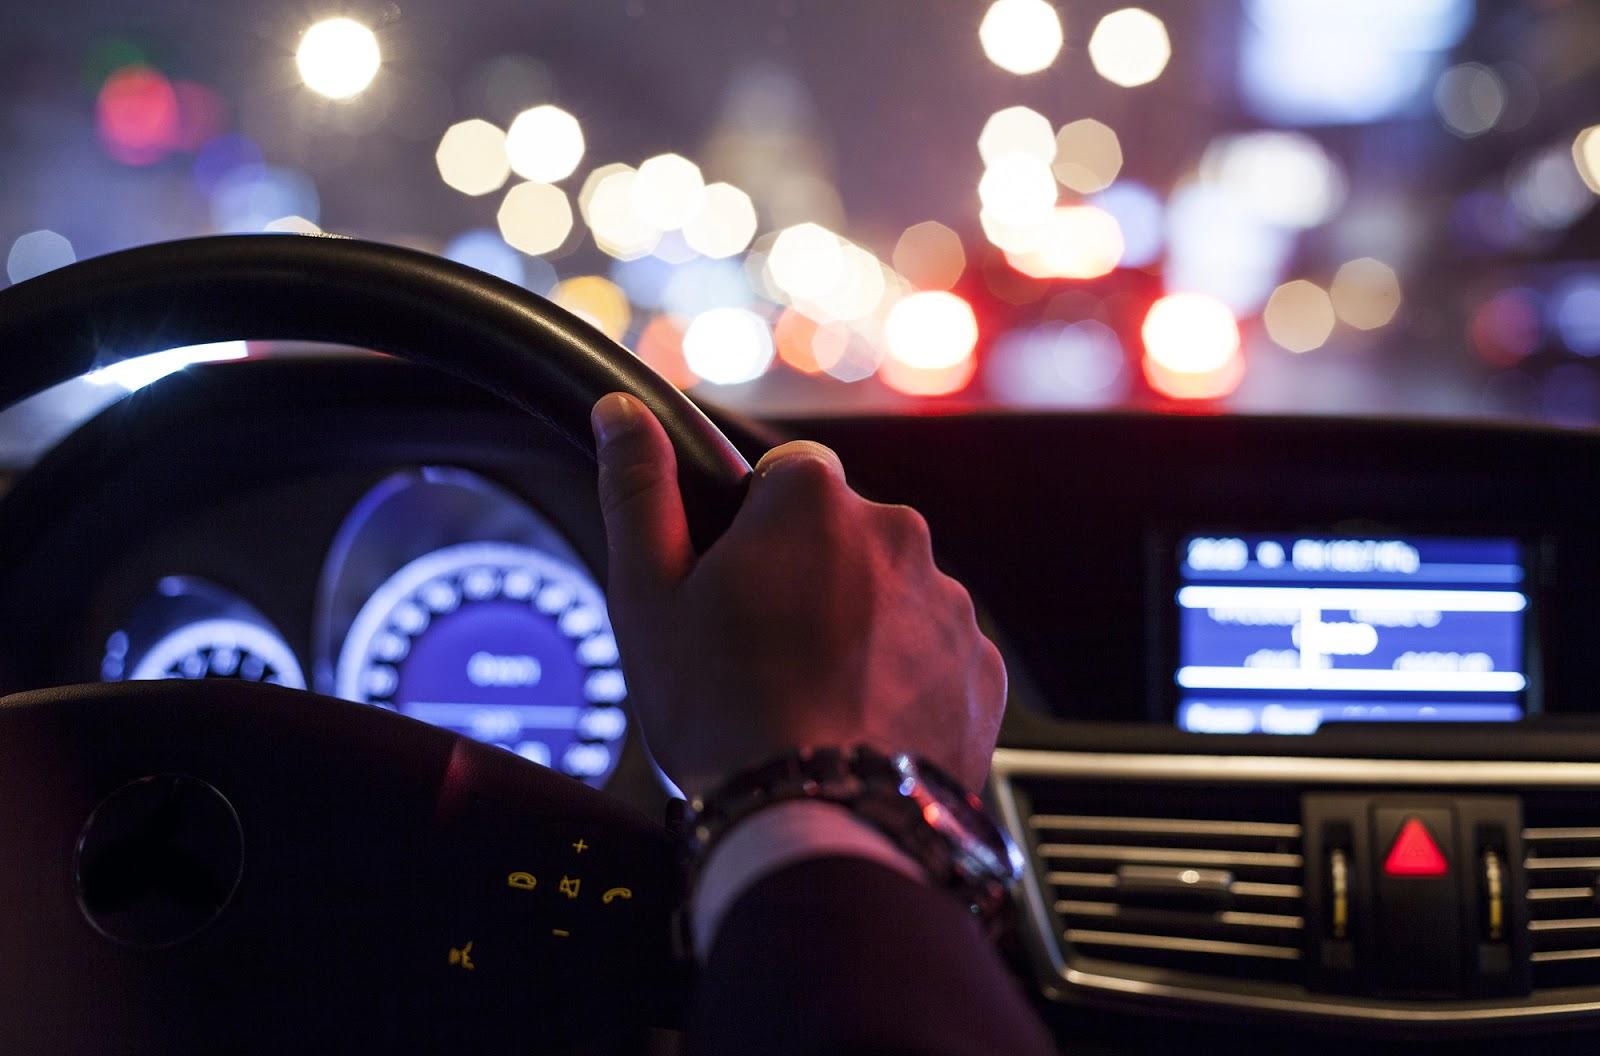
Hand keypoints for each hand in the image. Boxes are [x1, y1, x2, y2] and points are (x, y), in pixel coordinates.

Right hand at [590, 392, 1005, 797]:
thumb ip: (638, 490)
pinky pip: (933, 653)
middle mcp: (898, 535)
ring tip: (810, 700)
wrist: (822, 829)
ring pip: (890, 594)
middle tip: (762, 652)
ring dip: (858, 628)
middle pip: (842, 534)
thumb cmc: (726, 715)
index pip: (785, 473)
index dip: (752, 526)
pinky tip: (858, 725)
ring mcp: (949, 603)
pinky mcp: (982, 668)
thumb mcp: (649, 597)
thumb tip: (623, 416)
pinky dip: (903, 678)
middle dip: (808, 577)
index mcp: (814, 502)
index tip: (734, 583)